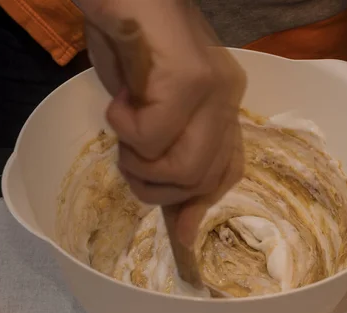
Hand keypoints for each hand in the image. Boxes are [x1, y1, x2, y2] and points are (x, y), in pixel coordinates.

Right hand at [79, 1, 245, 245]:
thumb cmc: (128, 45)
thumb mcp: (147, 112)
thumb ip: (165, 160)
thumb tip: (179, 228)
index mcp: (223, 107)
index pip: (228, 172)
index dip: (199, 206)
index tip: (177, 233)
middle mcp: (228, 99)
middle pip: (202, 180)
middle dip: (154, 187)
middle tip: (128, 156)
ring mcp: (214, 89)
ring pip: (184, 169)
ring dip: (137, 162)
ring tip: (122, 126)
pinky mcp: (189, 79)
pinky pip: (153, 136)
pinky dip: (123, 129)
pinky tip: (119, 102)